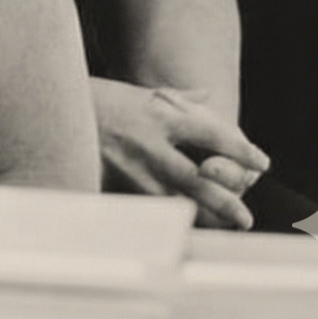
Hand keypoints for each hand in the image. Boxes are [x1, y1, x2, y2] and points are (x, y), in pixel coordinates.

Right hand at [91, 79, 267, 229]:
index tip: (262, 163)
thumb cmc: (99, 99)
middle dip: (227, 200)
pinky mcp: (115, 189)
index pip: (212, 133)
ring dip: (205, 217)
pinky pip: (150, 210)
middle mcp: (150, 144)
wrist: (54, 110)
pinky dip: (171, 220)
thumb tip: (209, 96)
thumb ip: (179, 98)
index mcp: (159, 115)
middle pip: (200, 178)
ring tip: (226, 227)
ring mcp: (132, 170)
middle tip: (246, 216)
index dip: (242, 149)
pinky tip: (185, 227)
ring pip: (178, 202)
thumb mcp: (140, 91)